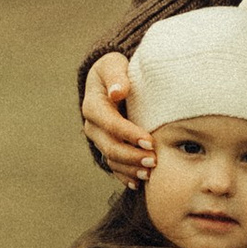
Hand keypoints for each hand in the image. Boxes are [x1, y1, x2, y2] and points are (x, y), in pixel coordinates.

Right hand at [81, 51, 152, 185]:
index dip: (129, 134)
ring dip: (130, 169)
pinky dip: (125, 176)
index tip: (150, 140)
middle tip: (154, 161)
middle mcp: (92, 126)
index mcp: (93, 106)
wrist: (110, 81)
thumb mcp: (113, 65)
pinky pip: (113, 166)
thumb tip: (118, 92)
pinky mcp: (106, 147)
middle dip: (132, 156)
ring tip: (149, 173)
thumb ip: (116, 76)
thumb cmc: (115, 70)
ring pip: (112, 159)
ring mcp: (99, 139)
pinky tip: (138, 183)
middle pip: (110, 146)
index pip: (111, 124)